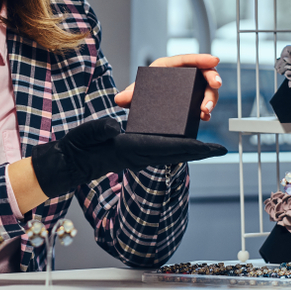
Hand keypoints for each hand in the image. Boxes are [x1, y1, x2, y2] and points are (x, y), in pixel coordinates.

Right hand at [30, 118, 227, 196]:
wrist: (70, 163)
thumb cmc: (78, 148)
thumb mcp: (87, 134)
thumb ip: (100, 129)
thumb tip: (114, 126)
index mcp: (132, 149)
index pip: (169, 148)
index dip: (193, 148)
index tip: (213, 148)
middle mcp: (139, 155)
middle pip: (176, 154)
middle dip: (199, 152)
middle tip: (220, 149)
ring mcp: (138, 157)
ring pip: (171, 154)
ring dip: (189, 150)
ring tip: (208, 146)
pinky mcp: (134, 154)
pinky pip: (161, 152)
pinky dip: (176, 147)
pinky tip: (181, 142)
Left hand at [114, 54, 221, 120]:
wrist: (143, 107)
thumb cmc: (142, 92)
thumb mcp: (136, 92)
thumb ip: (129, 95)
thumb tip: (119, 99)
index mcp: (169, 67)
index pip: (187, 59)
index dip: (201, 58)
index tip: (214, 60)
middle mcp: (182, 76)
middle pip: (203, 73)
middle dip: (212, 79)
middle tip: (216, 86)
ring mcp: (190, 89)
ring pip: (207, 90)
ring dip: (210, 99)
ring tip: (205, 111)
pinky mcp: (193, 102)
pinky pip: (204, 104)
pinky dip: (206, 111)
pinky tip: (204, 117)